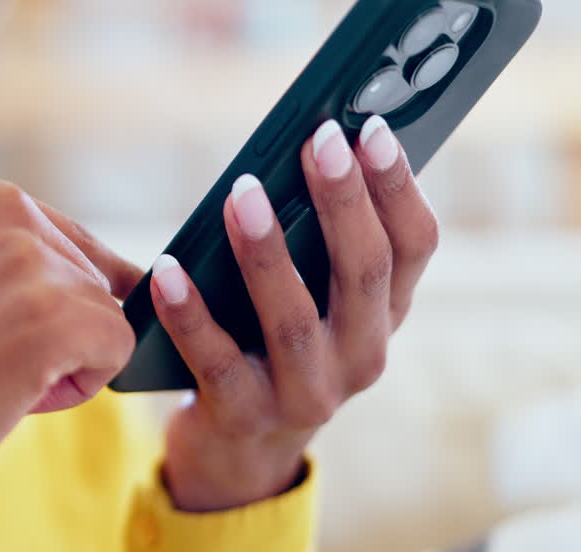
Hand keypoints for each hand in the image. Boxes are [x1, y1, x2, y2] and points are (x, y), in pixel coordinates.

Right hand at [0, 161, 144, 550]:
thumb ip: (21, 255)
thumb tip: (147, 274)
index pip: (61, 243)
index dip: (22, 304)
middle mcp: (1, 201)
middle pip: (89, 276)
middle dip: (47, 329)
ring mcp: (28, 257)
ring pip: (104, 314)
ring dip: (59, 360)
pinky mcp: (58, 315)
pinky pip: (118, 349)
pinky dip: (77, 387)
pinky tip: (8, 392)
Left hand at [151, 116, 438, 511]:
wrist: (239, 452)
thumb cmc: (271, 343)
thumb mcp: (312, 297)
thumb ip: (316, 241)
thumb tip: (306, 147)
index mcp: (384, 315)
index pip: (414, 246)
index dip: (398, 186)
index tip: (376, 127)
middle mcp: (361, 356)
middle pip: (362, 272)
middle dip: (343, 199)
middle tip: (320, 139)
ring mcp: (307, 394)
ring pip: (293, 318)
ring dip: (267, 251)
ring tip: (241, 193)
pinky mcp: (245, 417)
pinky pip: (216, 361)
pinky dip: (190, 313)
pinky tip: (166, 268)